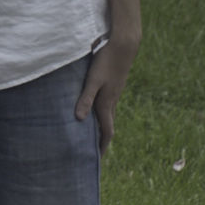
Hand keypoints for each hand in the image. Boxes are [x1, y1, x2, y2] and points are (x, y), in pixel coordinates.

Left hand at [74, 36, 138, 153]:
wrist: (124, 45)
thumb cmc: (106, 61)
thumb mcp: (92, 80)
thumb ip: (86, 98)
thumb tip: (79, 119)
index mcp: (107, 103)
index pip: (106, 131)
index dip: (102, 146)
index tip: (97, 159)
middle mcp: (112, 101)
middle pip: (108, 126)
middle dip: (102, 140)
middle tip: (94, 152)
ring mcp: (115, 93)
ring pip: (109, 115)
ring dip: (102, 126)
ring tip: (94, 135)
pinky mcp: (114, 85)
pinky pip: (109, 105)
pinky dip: (103, 113)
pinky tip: (96, 110)